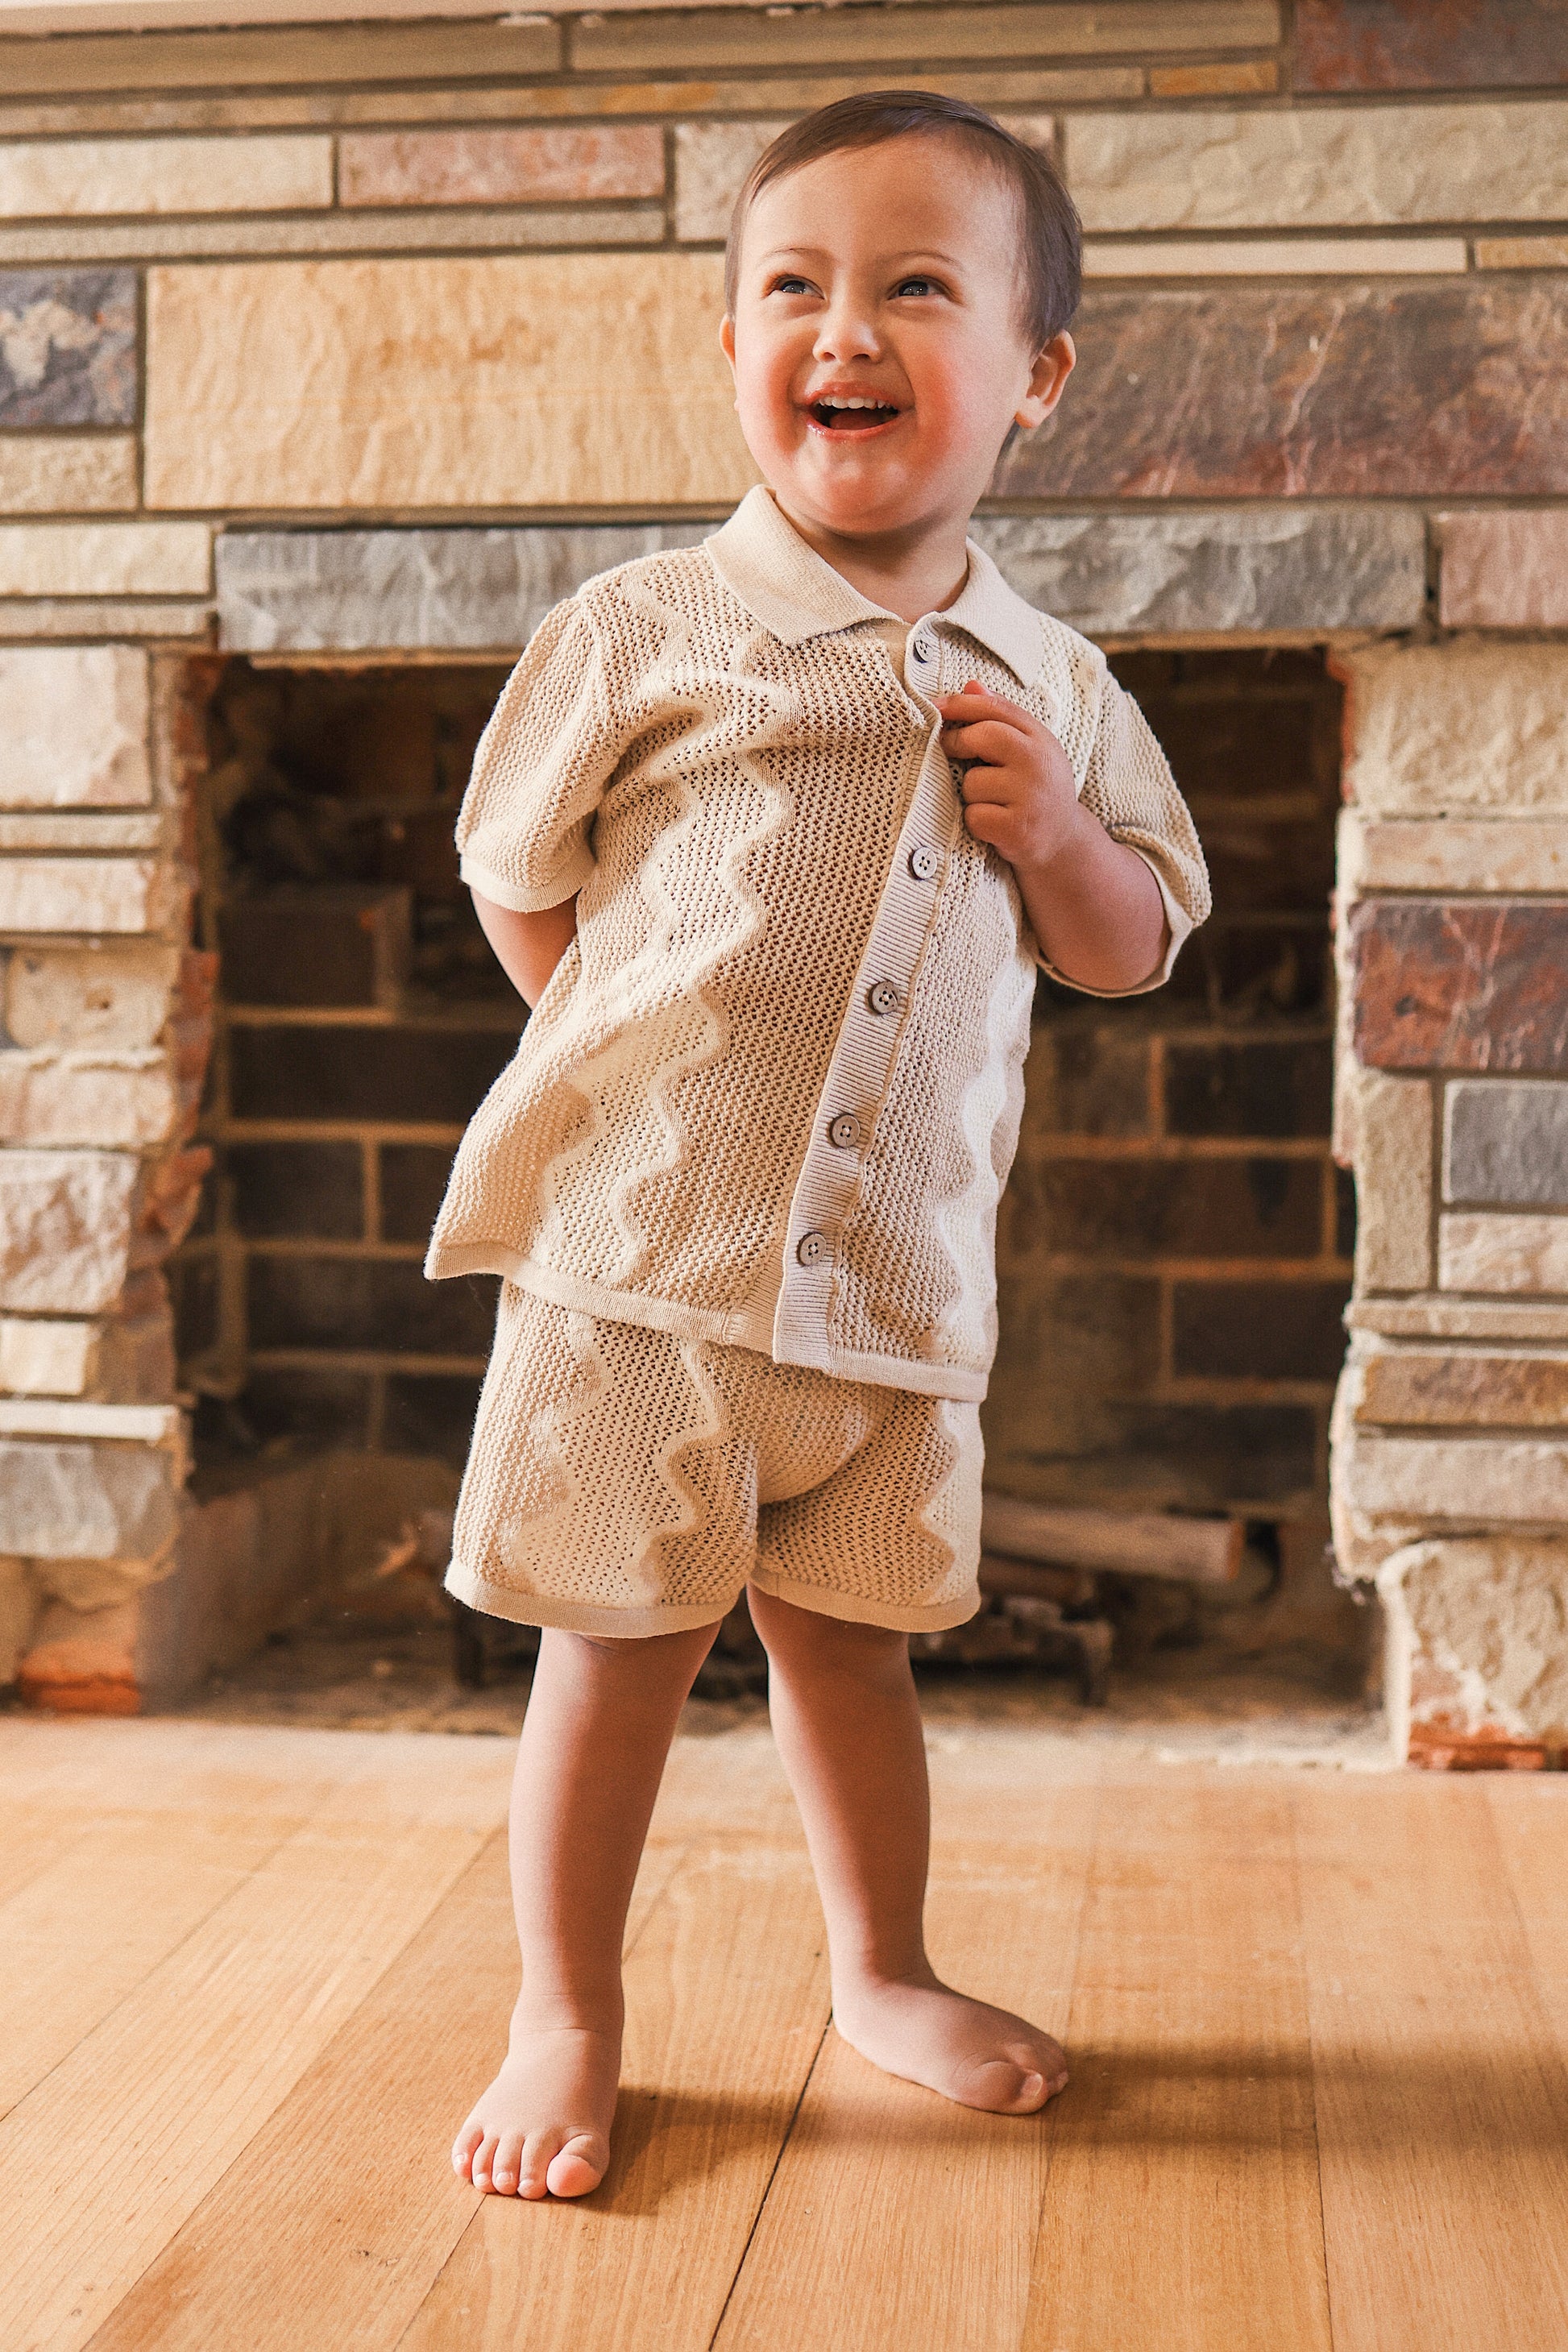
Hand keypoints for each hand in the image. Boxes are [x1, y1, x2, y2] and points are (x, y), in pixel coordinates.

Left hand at [937, 681, 1167, 990]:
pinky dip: (975, 822)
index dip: (962, 705)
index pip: (997, 709)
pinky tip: (992, 825)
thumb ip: (999, 718)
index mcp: (1041, 738)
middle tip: (950, 750)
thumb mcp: (1027, 751)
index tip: (936, 707)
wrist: (1062, 845)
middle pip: (984, 736)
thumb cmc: (1034, 791)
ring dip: (970, 793)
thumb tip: (970, 684)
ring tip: (989, 802)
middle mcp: (1040, 763)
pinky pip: (974, 815)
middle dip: (958, 742)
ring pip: (972, 781)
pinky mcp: (1018, 829)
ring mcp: (1031, 797)